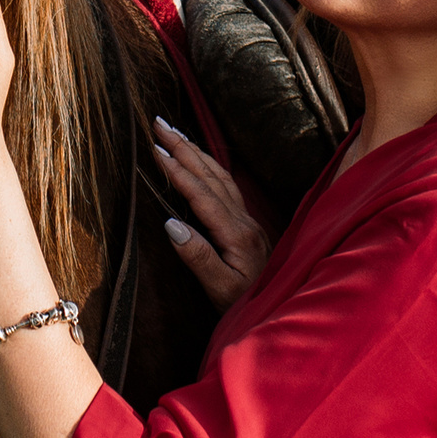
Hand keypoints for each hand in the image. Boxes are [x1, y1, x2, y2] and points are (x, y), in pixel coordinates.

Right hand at [151, 117, 271, 312]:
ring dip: (197, 152)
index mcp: (236, 234)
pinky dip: (210, 166)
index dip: (178, 170)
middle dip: (185, 147)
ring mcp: (248, 221)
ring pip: (221, 175)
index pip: (202, 194)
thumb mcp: (220, 289)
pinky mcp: (248, 226)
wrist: (280, 313)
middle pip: (211, 174)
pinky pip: (227, 185)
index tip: (156, 149)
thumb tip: (171, 224)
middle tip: (159, 124)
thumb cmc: (244, 305)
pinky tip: (202, 161)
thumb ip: (198, 256)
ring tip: (176, 134)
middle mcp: (244, 221)